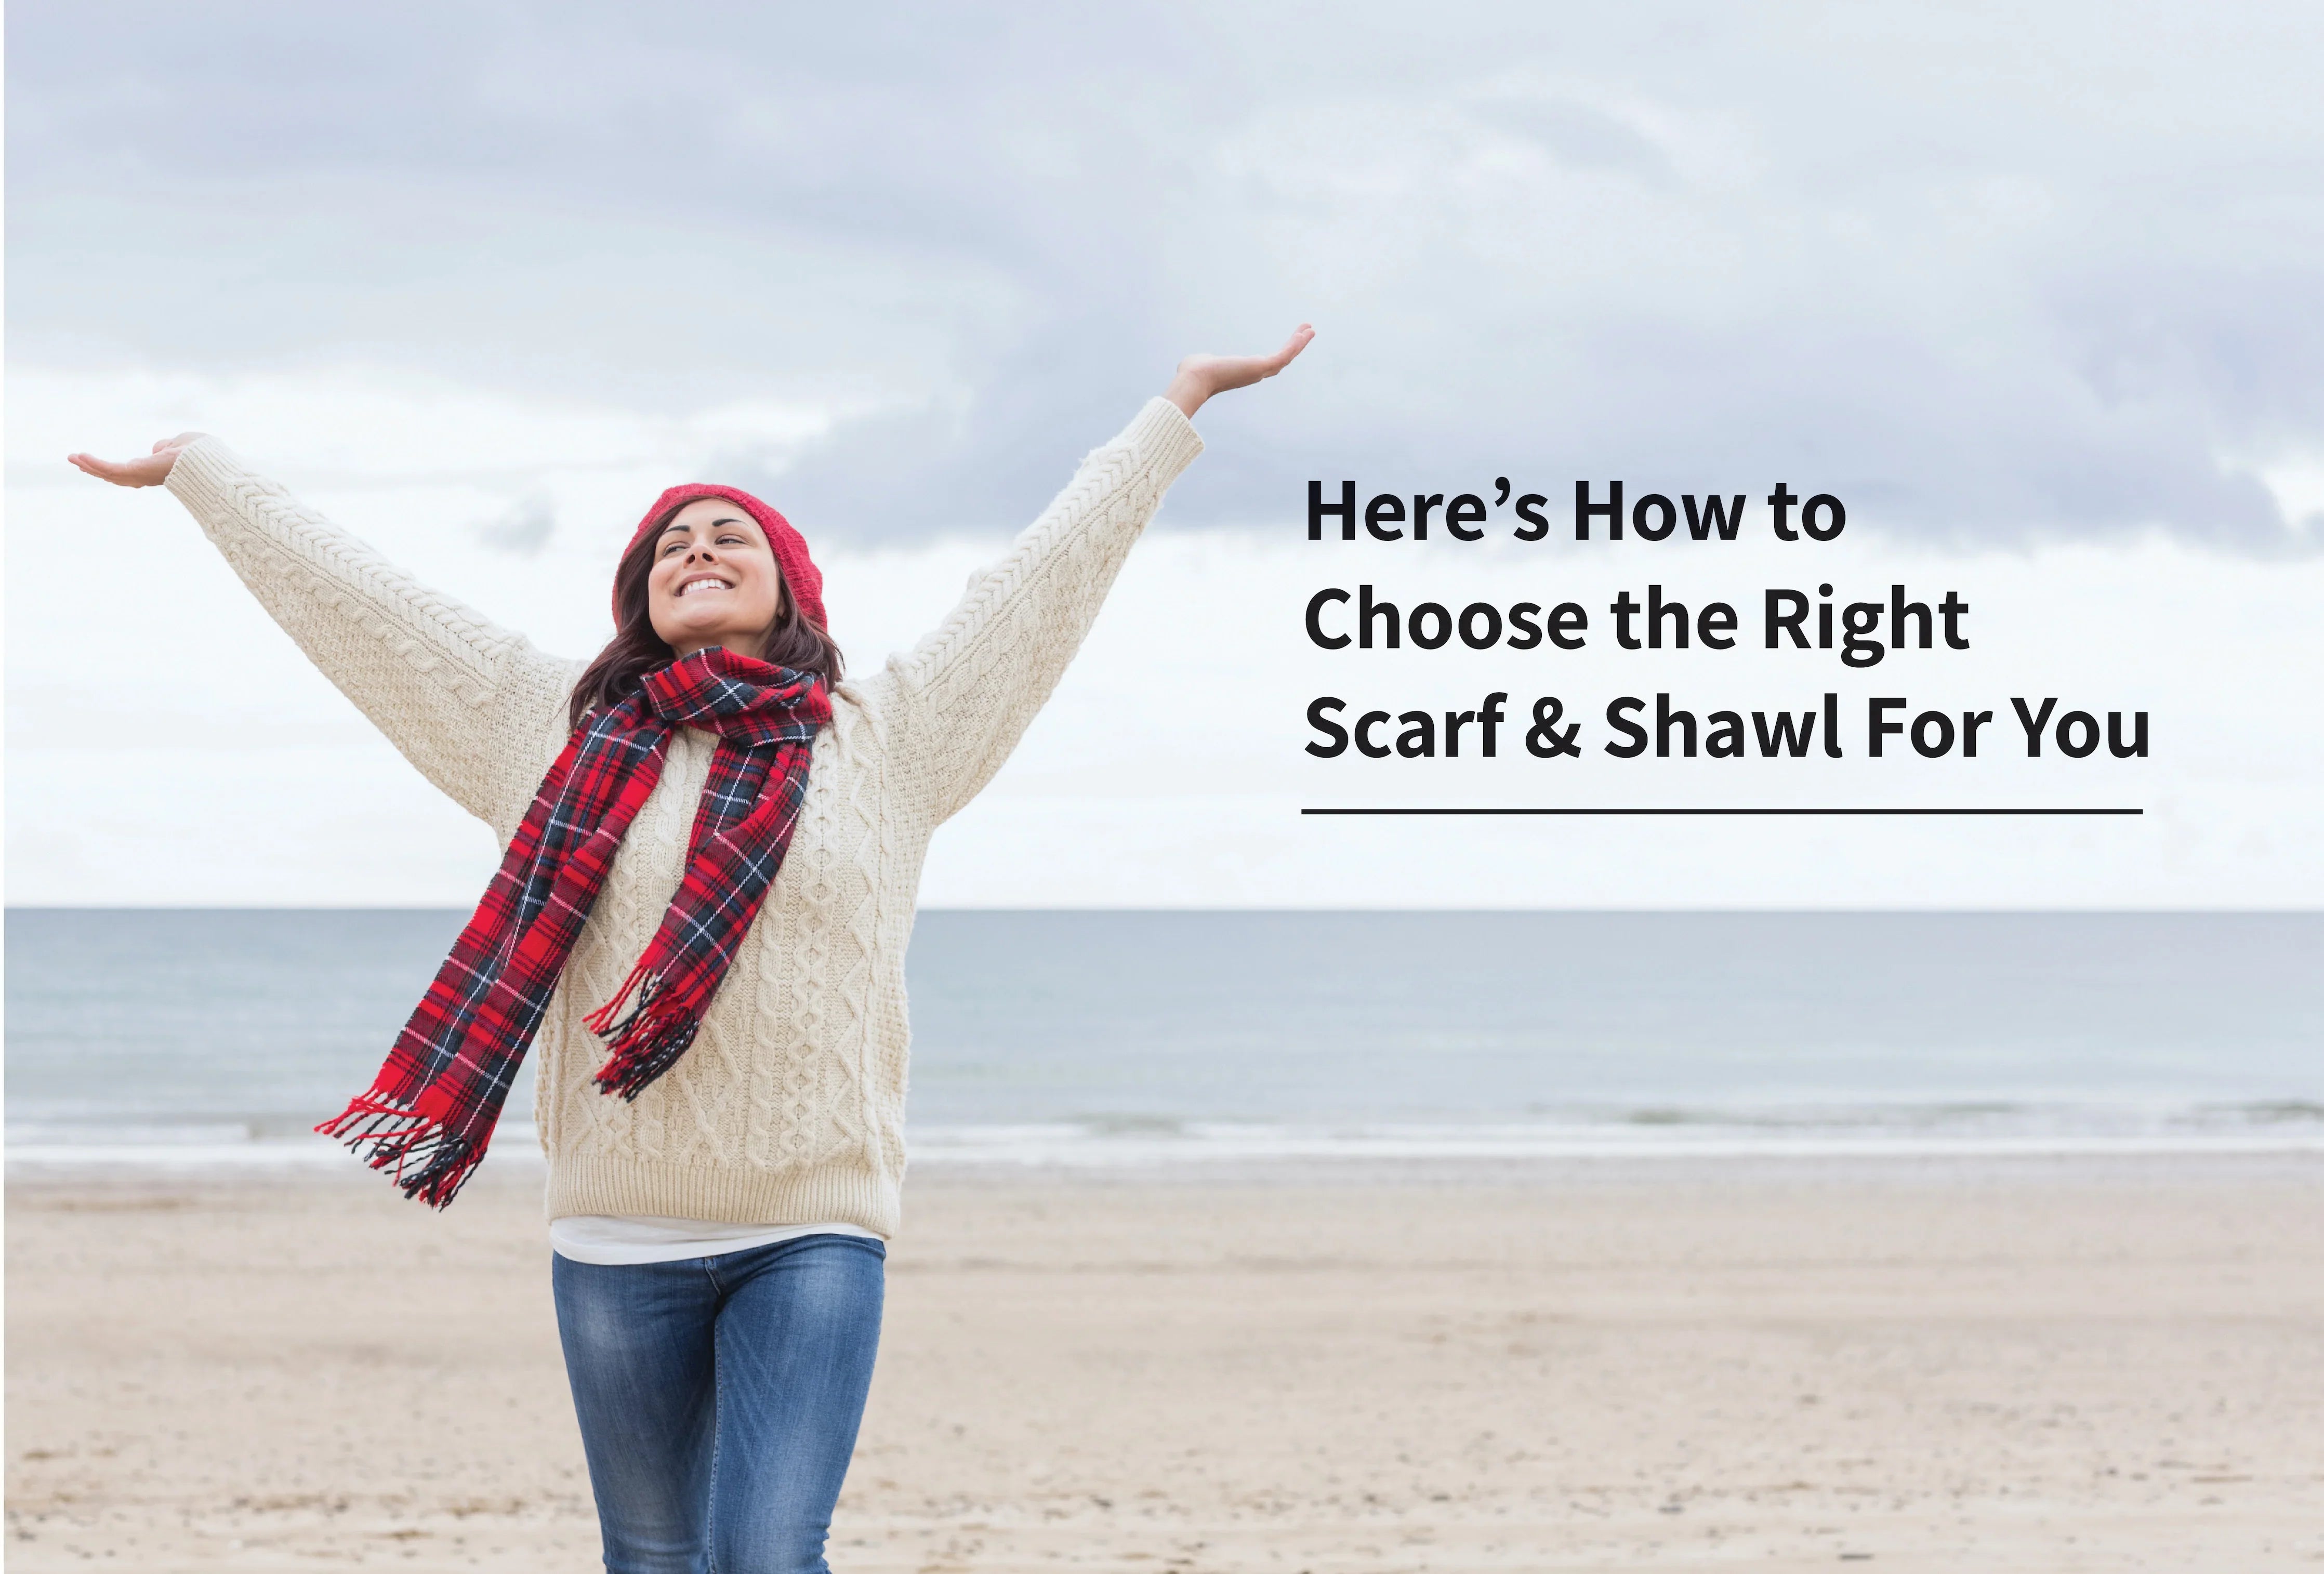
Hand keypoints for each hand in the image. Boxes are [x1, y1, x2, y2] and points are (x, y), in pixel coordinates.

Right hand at [68, 433, 207, 487]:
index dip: (114, 470)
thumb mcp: (179, 445)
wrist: (207, 460)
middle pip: (115, 476)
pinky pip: (110, 468)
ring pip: (109, 473)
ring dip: (89, 466)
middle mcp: (146, 477)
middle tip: (79, 463)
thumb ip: (165, 447)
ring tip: (73, 458)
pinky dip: (94, 463)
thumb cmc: (200, 453)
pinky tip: (79, 457)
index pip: (131, 473)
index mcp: (155, 471)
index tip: (101, 467)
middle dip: (96, 470)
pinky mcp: (136, 472)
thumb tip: (157, 448)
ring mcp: (140, 476)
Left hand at [1164, 324, 1313, 417]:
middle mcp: (1254, 374)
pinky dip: (1295, 345)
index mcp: (1243, 372)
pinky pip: (1283, 355)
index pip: (1267, 363)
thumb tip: (1203, 358)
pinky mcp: (1261, 367)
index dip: (1279, 354)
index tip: (1288, 343)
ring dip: (1299, 344)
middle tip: (1306, 333)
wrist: (1194, 379)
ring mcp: (1259, 372)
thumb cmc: (1194, 372)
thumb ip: (1208, 359)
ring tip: (1311, 330)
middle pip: (1281, 360)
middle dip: (1294, 347)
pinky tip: (1305, 333)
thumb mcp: (1204, 360)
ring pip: (1285, 357)